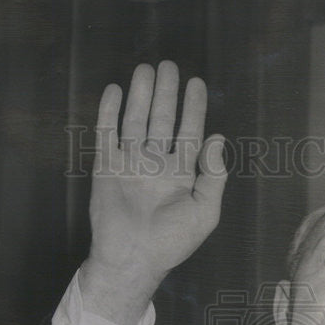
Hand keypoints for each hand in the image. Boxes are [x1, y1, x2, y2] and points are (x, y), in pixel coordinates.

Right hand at [80, 61, 226, 324]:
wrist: (132, 259)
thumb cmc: (172, 242)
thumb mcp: (205, 213)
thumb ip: (213, 177)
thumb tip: (217, 139)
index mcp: (181, 175)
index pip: (189, 133)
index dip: (194, 108)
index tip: (196, 83)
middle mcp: (156, 165)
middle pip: (162, 120)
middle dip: (166, 94)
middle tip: (169, 65)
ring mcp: (130, 165)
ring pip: (136, 122)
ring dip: (141, 96)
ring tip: (146, 69)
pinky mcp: (106, 168)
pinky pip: (107, 134)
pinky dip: (110, 112)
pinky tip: (116, 90)